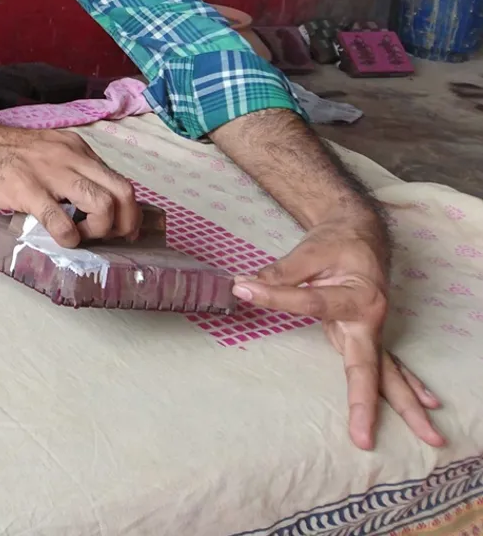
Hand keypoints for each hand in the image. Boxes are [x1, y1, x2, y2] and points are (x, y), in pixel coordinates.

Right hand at [0, 123, 141, 246]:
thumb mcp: (44, 153)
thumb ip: (67, 172)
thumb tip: (85, 205)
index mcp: (75, 148)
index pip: (118, 178)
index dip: (127, 209)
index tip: (119, 227)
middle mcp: (71, 156)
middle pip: (123, 191)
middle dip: (126, 222)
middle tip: (113, 239)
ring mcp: (51, 172)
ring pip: (103, 204)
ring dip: (100, 231)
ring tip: (81, 238)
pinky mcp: (28, 189)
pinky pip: (61, 221)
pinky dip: (69, 238)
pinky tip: (60, 240)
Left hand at [231, 220, 444, 449]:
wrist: (360, 235)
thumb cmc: (335, 243)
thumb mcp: (308, 250)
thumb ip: (280, 272)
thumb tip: (244, 285)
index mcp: (356, 293)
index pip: (312, 303)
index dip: (276, 297)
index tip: (243, 288)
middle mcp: (370, 318)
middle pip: (368, 366)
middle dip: (366, 402)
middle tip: (363, 436)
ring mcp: (372, 331)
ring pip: (388, 374)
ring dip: (405, 407)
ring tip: (428, 437)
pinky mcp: (367, 337)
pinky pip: (389, 367)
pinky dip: (405, 388)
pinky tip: (423, 407)